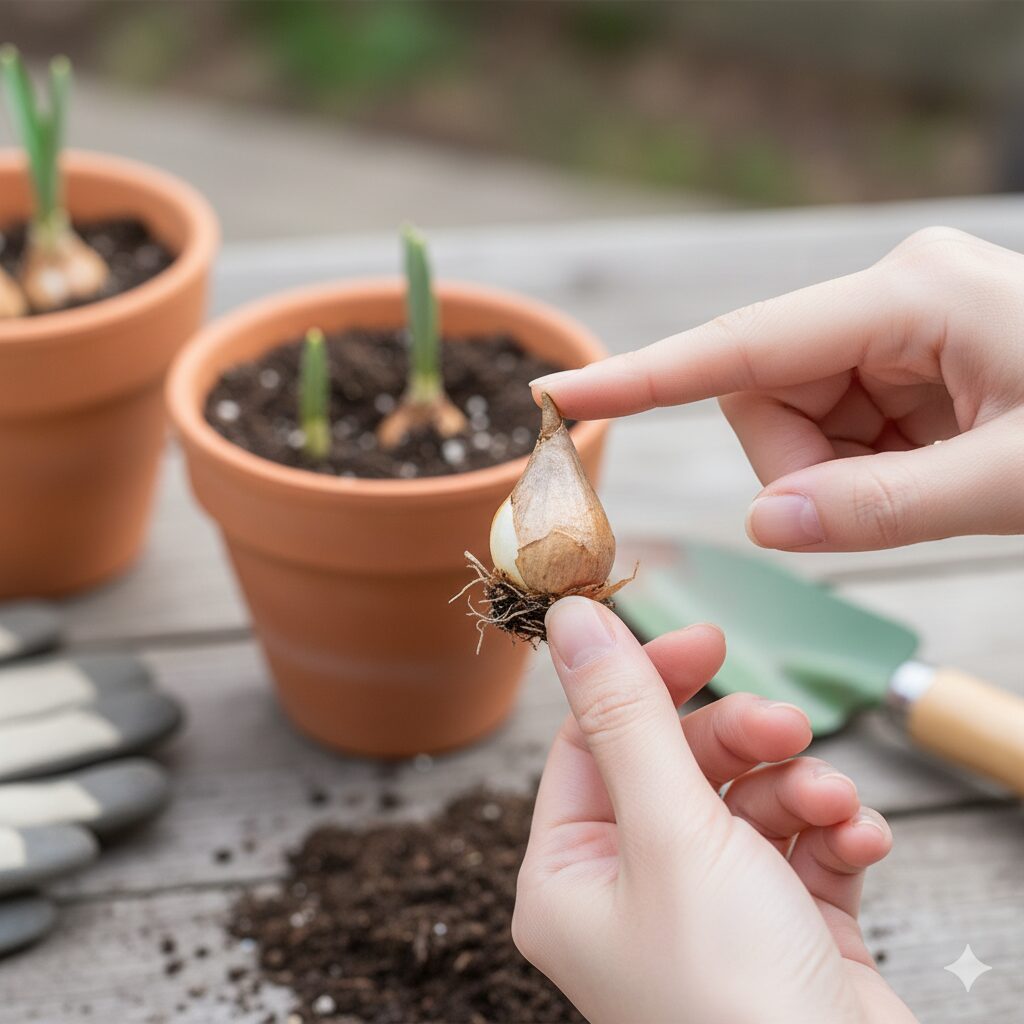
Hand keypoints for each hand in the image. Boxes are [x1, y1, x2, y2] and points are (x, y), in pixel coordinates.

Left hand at [513, 598, 916, 1023]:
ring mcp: (709, 912)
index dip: (645, 682)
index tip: (704, 639)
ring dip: (799, 789)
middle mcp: (631, 893)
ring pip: (748, 800)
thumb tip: (568, 618)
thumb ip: (625, 715)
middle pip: (677, 766)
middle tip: (787, 726)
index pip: (592, 744)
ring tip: (833, 805)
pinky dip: (834, 836)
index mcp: (570, 876)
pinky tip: (861, 844)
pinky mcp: (783, 929)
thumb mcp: (673, 832)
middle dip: (739, 740)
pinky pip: (800, 848)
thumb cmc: (734, 998)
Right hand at [532, 227, 1023, 550]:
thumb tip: (768, 526)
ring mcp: (893, 329)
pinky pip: (834, 428)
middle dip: (801, 465)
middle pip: (764, 392)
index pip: (742, 347)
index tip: (563, 392)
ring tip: (934, 480)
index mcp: (908, 297)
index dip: (646, 378)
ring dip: (838, 474)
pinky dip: (865, 470)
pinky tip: (935, 468)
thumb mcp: (1016, 484)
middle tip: (881, 502)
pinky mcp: (903, 361)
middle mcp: (887, 300)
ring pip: (793, 419)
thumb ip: (882, 509)